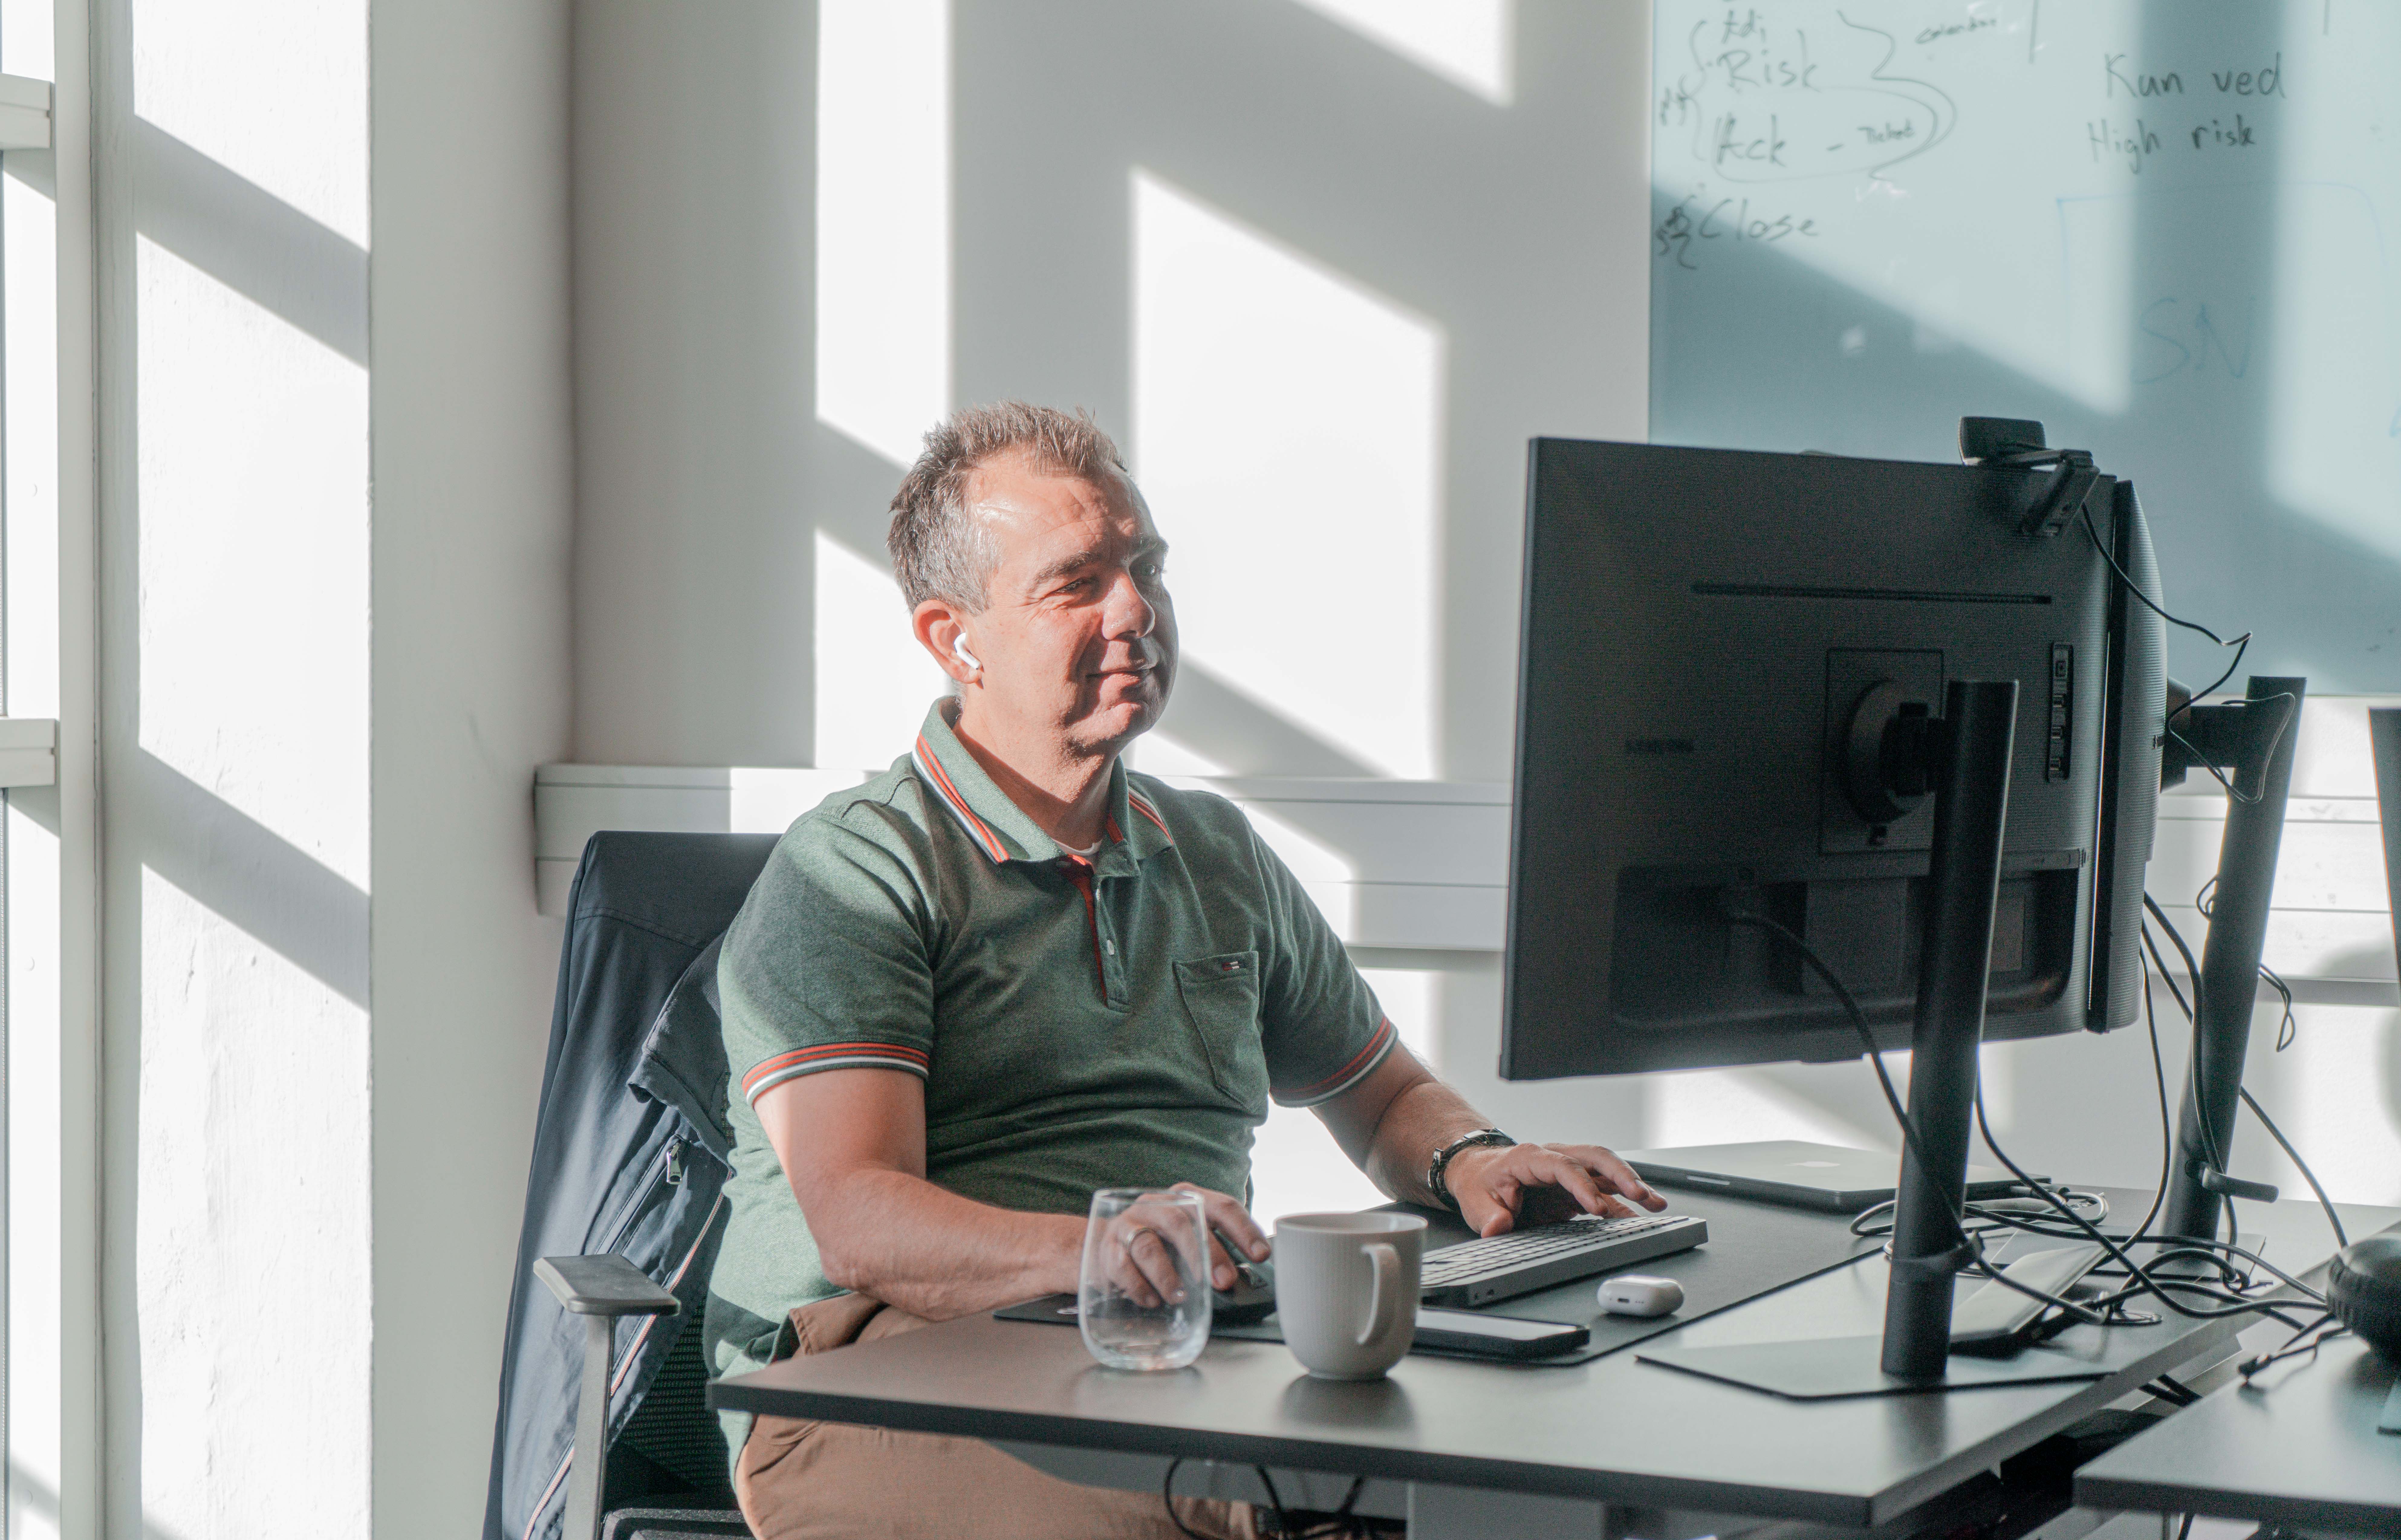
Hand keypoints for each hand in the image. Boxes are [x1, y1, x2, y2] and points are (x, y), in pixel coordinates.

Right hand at [1097, 1184, 1270, 1307]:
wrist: (1108, 1245)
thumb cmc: (1161, 1243)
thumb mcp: (1190, 1238)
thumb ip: (1215, 1250)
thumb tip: (1245, 1279)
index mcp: (1186, 1199)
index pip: (1220, 1207)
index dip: (1243, 1229)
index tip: (1261, 1255)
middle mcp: (1158, 1205)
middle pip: (1183, 1222)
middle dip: (1207, 1253)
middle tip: (1225, 1281)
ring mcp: (1130, 1224)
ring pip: (1148, 1244)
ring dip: (1167, 1274)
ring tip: (1180, 1297)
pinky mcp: (1108, 1248)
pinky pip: (1122, 1266)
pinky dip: (1138, 1286)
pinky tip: (1151, 1300)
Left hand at [1440, 1142, 1665, 1238]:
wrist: (1479, 1174)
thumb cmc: (1480, 1183)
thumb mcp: (1475, 1201)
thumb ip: (1488, 1216)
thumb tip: (1498, 1227)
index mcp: (1530, 1157)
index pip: (1563, 1166)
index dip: (1582, 1185)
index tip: (1596, 1206)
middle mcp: (1556, 1158)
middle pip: (1595, 1158)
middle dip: (1621, 1175)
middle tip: (1642, 1194)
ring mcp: (1569, 1172)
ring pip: (1607, 1171)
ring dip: (1632, 1185)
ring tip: (1656, 1203)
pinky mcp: (1576, 1188)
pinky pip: (1605, 1193)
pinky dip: (1625, 1204)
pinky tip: (1642, 1216)